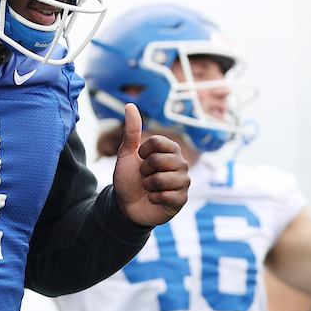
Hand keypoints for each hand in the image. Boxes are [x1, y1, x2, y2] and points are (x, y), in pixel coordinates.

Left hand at [113, 104, 189, 225]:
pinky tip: (154, 199)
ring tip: (148, 188)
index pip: (158, 142)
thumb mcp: (127, 153)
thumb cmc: (129, 178)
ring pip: (162, 179)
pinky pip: (166, 196)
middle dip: (144, 170)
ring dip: (148, 185)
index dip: (143, 152)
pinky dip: (154, 198)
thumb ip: (132, 130)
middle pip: (159, 160)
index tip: (140, 159)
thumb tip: (130, 105)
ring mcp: (183, 182)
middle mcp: (181, 164)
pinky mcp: (182, 199)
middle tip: (143, 176)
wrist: (127, 205)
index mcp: (170, 150)